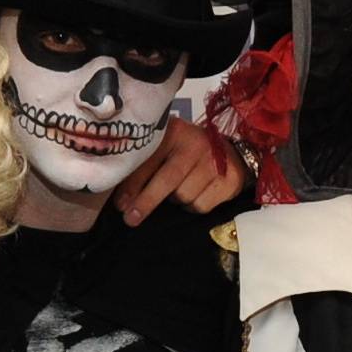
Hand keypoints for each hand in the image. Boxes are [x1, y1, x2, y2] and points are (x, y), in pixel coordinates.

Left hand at [117, 116, 250, 220]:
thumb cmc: (187, 152)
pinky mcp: (229, 180)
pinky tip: (193, 195)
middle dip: (147, 201)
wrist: (230, 152)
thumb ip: (144, 167)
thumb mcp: (165, 149)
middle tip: (132, 218)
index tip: (121, 204)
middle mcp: (196, 144)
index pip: (150, 159)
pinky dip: (192, 206)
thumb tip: (123, 202)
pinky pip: (201, 206)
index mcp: (175, 132)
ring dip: (175, 201)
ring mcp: (215, 162)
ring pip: (184, 196)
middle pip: (168, 180)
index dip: (133, 184)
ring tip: (176, 191)